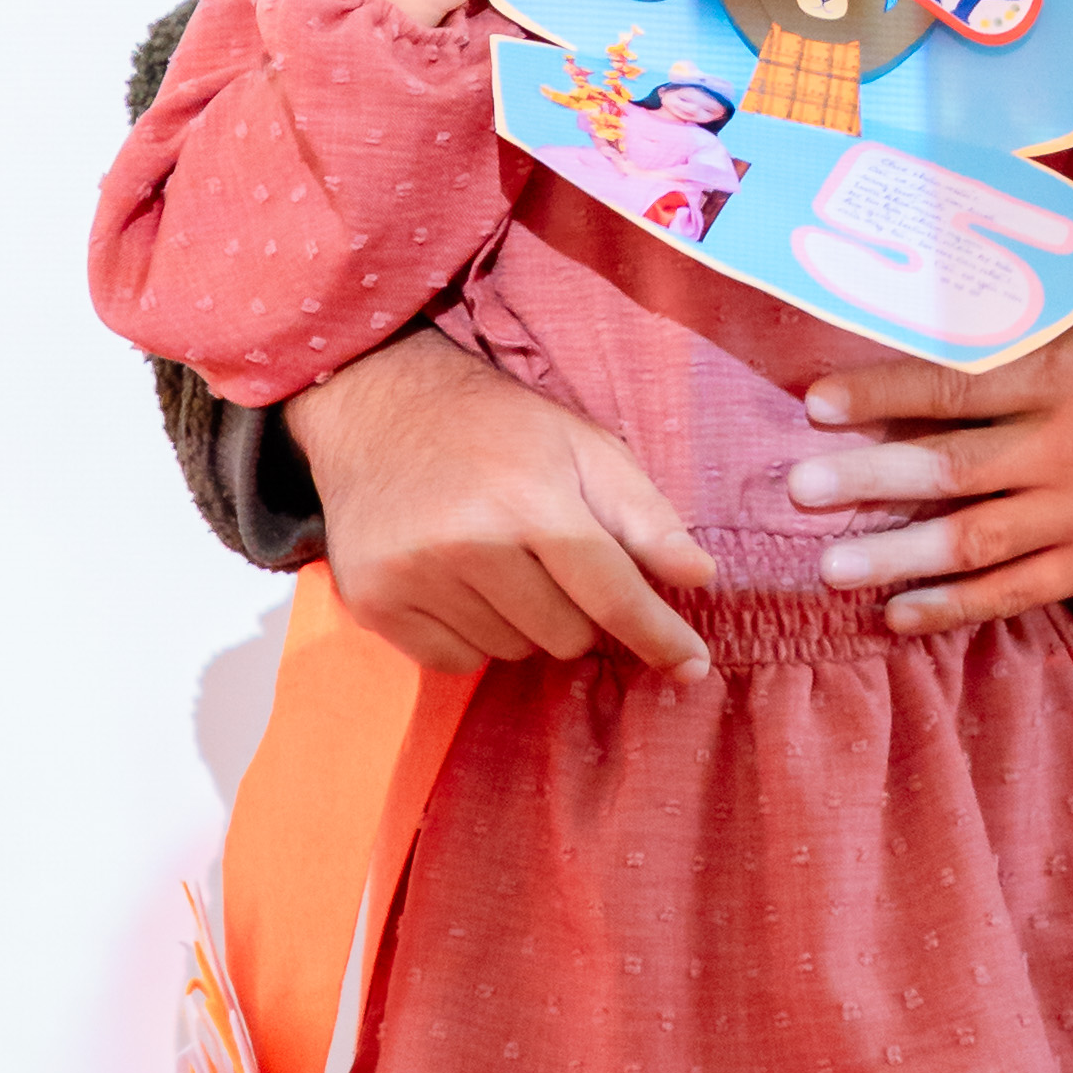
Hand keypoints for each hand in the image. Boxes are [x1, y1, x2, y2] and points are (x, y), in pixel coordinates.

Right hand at [284, 326, 715, 678]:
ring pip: (512, 652)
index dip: (660, 636)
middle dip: (578, 610)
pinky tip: (459, 584)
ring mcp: (413, 577)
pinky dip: (472, 636)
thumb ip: (645, 514)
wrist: (380, 407)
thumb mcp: (583, 446)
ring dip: (523, 622)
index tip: (692, 665)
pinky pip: (455, 661)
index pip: (612, 595)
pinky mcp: (373, 603)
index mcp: (528, 500)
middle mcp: (467, 544)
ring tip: (499, 563)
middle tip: (551, 561)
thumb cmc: (496, 428)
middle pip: (566, 637)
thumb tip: (699, 577)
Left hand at [789, 308, 1072, 633]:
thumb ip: (1021, 331)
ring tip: (830, 568)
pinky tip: (899, 613)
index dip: (885, 393)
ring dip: (897, 557)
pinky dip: (954, 607)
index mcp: (1069, 372)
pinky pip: (1016, 592)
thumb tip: (922, 312)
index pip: (961, 382)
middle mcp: (1072, 445)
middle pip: (955, 469)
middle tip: (798, 490)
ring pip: (977, 541)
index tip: (816, 403)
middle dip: (870, 482)